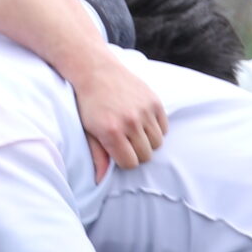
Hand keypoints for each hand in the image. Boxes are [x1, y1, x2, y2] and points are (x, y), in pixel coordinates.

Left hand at [68, 54, 167, 179]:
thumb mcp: (87, 130)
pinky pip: (164, 127)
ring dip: (147, 141)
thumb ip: (97, 155)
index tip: (118, 152)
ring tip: (134, 131)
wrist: (95, 71)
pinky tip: (142, 121)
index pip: (131, 163)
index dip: (125, 161)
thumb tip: (100, 180)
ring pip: (157, 142)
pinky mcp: (154, 101)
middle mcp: (130, 122)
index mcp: (111, 132)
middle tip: (126, 142)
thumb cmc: (88, 104)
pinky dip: (156, 128)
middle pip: (146, 155)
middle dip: (137, 153)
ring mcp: (144, 111)